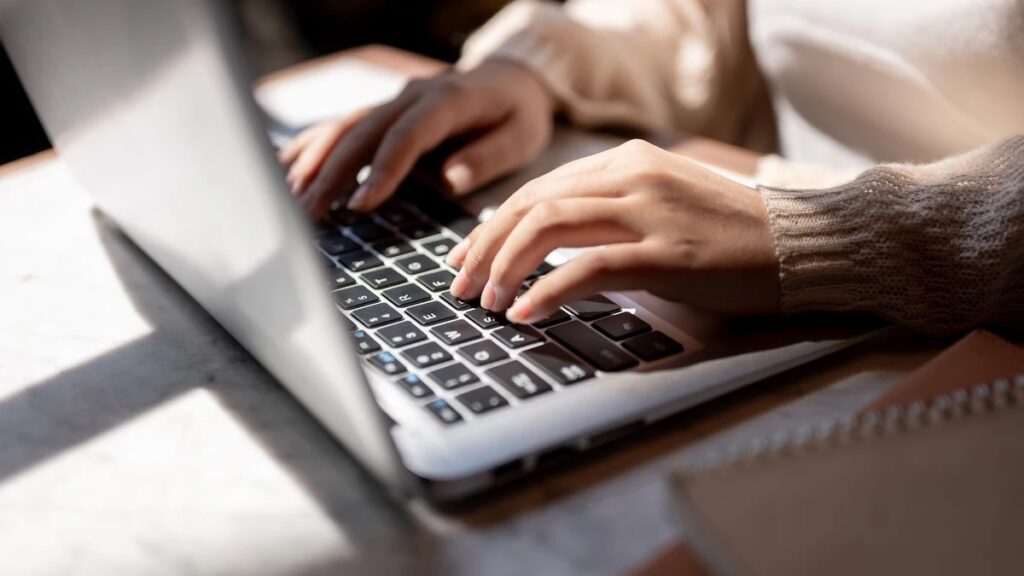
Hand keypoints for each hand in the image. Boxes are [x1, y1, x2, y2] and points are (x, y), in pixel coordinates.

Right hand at [278, 59, 555, 216]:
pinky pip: (342, 125)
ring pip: (344, 127)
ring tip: (289, 198)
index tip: (361, 204)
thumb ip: (489, 156)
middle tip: (307, 211)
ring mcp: (393, 101)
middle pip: (363, 132)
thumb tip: (452, 177)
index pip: (407, 135)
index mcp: (448, 101)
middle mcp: (412, 96)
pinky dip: (313, 145)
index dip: (382, 169)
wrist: (511, 79)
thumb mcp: (522, 136)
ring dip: (314, 162)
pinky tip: (285, 168)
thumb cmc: (518, 114)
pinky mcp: (384, 111)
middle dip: (331, 173)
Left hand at [444, 139, 780, 322]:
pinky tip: (525, 313)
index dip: (494, 224)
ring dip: (505, 266)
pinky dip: (546, 290)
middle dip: (484, 247)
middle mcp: (633, 176)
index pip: (539, 189)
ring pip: (548, 226)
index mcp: (628, 161)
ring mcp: (650, 211)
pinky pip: (588, 267)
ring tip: (485, 301)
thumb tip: (550, 244)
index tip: (468, 255)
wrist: (803, 244)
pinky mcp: (668, 254)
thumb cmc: (732, 236)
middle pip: (532, 204)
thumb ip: (611, 213)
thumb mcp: (664, 207)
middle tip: (459, 283)